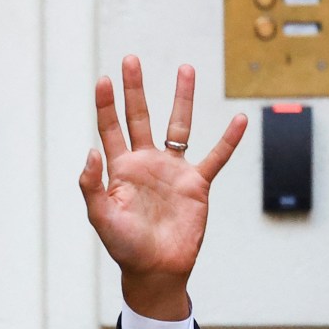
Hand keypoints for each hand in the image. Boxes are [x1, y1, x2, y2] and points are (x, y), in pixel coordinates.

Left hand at [79, 55, 247, 319]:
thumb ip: (91, 186)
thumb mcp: (100, 217)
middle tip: (131, 60)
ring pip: (179, 126)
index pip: (111, 129)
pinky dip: (228, 141)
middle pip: (140, 117)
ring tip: (185, 68)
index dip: (106, 105)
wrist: (154, 269)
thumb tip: (90, 152)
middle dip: (135, 89)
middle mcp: (145, 163)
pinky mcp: (196, 184)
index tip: (104, 79)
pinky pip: (216, 157)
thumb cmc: (124, 246)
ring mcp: (171, 171)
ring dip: (181, 98)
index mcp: (120, 169)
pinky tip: (238, 120)